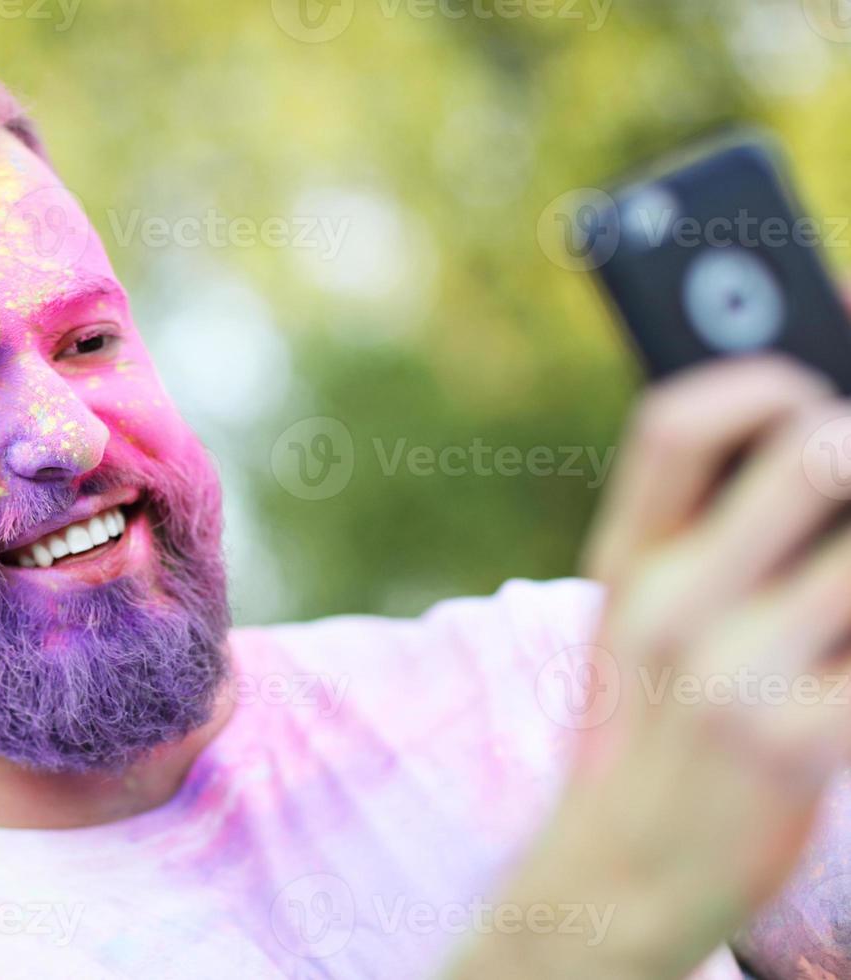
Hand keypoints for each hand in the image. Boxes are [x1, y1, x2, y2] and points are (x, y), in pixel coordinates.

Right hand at [448, 355, 850, 978]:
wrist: (622, 871)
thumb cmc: (651, 728)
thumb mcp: (637, 625)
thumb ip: (704, 537)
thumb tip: (819, 446)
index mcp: (629, 563)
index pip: (677, 425)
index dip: (761, 379)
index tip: (813, 387)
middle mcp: (673, 605)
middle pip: (814, 454)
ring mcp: (734, 674)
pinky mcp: (798, 745)